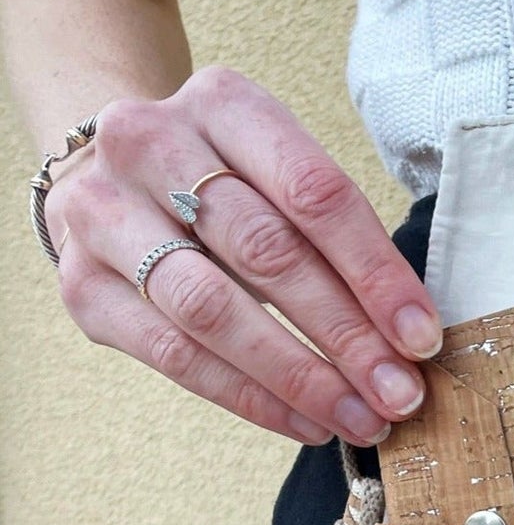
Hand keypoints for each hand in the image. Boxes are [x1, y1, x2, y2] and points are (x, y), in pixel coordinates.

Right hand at [46, 65, 443, 446]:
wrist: (105, 172)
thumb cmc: (226, 184)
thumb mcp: (280, 175)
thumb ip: (337, 238)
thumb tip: (409, 338)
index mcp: (224, 103)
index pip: (314, 194)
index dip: (375, 273)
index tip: (421, 338)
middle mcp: (150, 144)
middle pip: (267, 253)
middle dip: (346, 335)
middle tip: (399, 393)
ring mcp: (103, 213)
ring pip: (213, 310)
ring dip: (301, 376)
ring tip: (360, 418)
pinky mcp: (82, 285)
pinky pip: (176, 356)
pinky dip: (251, 398)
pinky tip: (306, 421)